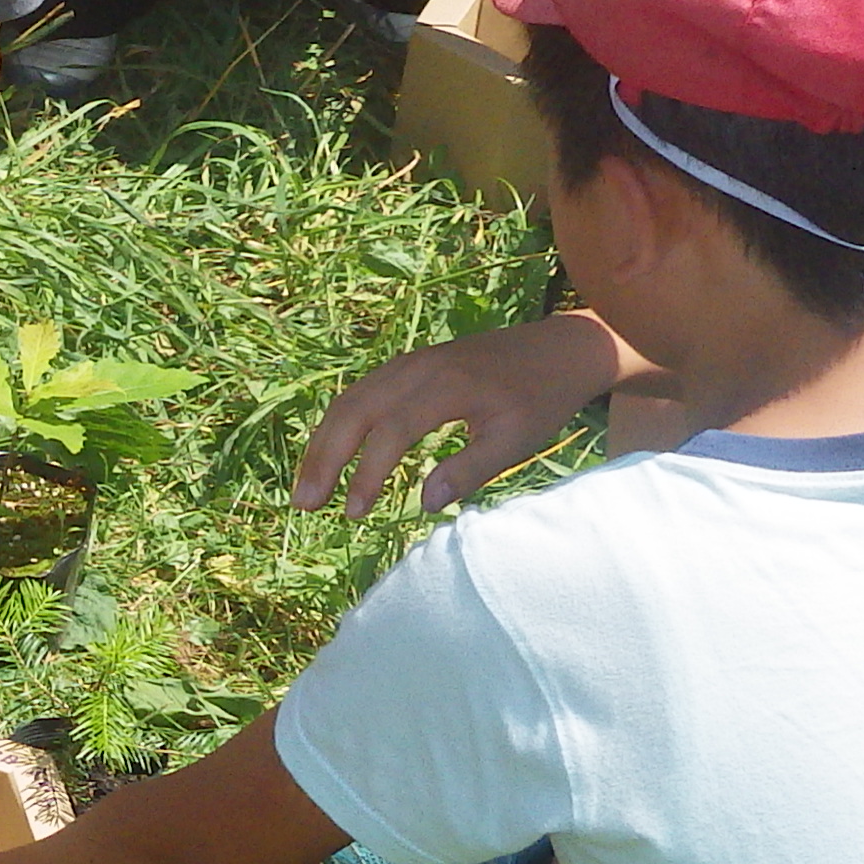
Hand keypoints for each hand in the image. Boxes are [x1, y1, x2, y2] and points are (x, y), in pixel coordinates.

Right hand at [291, 310, 642, 516]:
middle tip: (304, 505)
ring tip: (307, 487)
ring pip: (350, 400)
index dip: (367, 474)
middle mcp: (419, 367)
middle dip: (324, 459)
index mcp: (448, 385)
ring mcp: (411, 362)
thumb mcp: (516, 440)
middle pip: (354, 410)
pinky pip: (362, 392)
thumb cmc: (542, 400)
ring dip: (323, 444)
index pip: (391, 431)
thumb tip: (423, 503)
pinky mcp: (410, 365)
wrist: (560, 349)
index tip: (354, 514)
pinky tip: (330, 455)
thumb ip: (470, 470)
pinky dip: (339, 425)